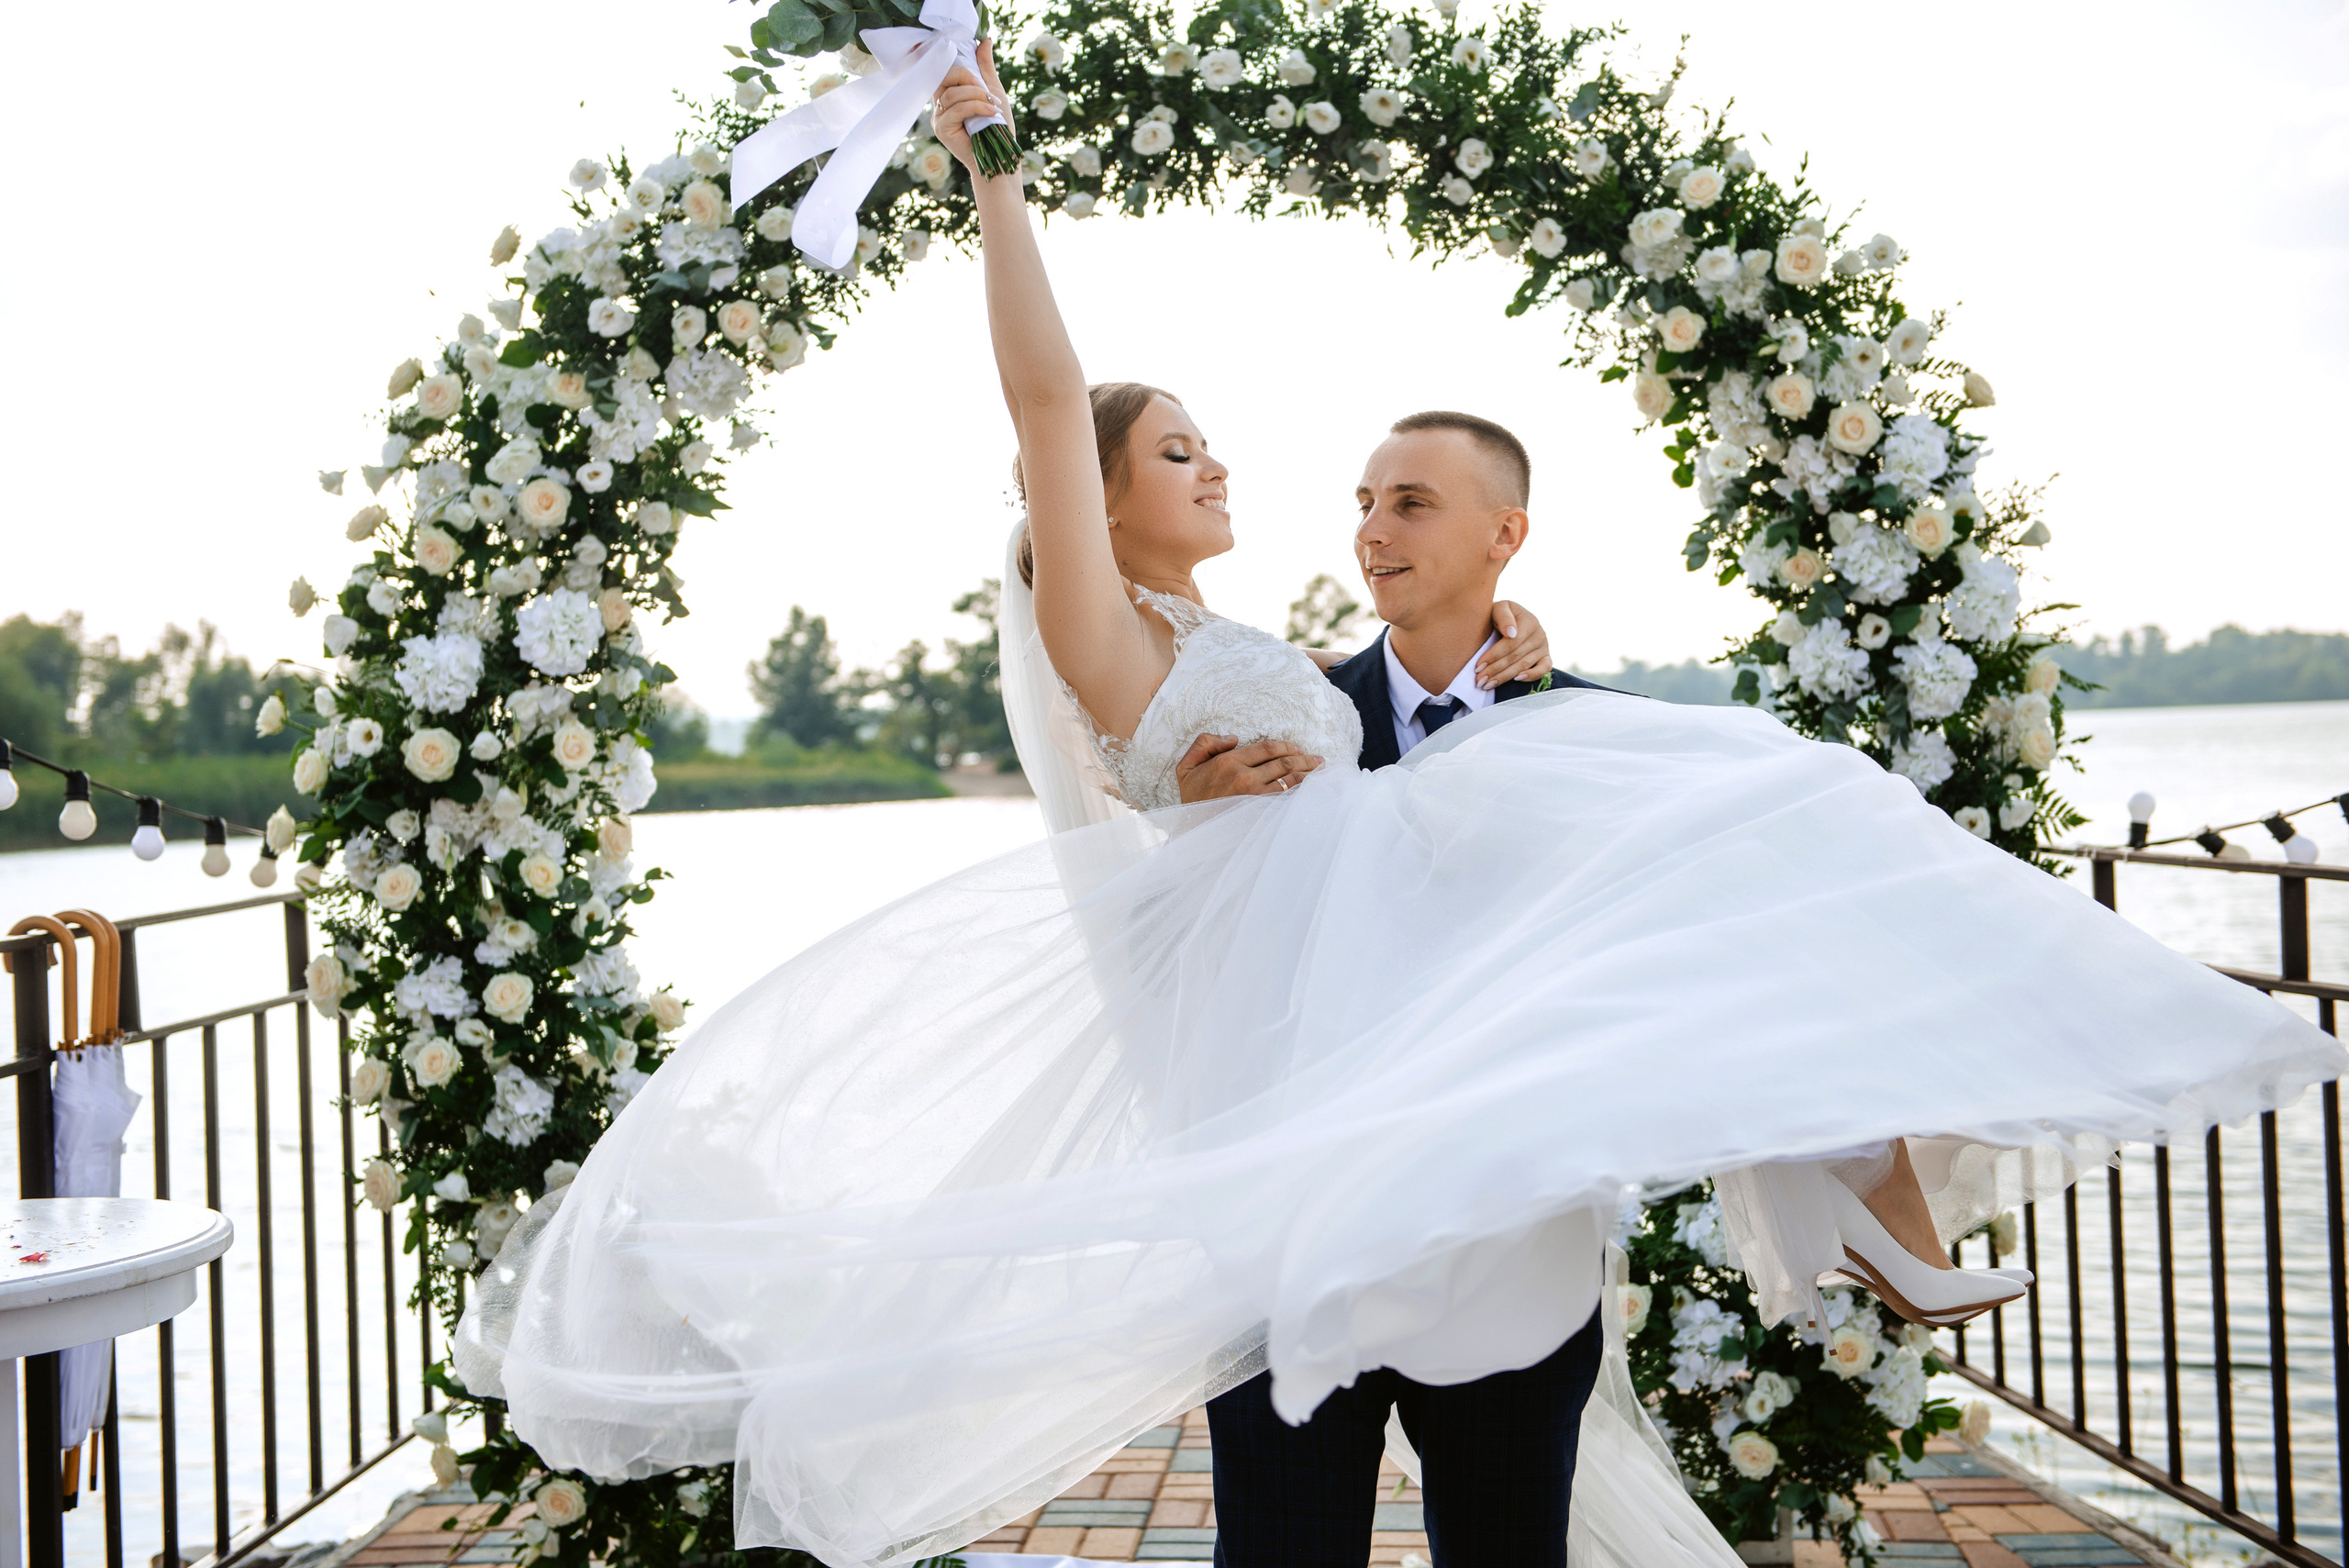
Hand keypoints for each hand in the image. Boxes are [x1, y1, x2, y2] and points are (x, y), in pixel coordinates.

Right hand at [931, 42, 1014, 174]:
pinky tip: (990, 111)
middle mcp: (942, 105)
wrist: (1000, 157)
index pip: (945, 71)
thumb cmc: (998, 127)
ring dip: (975, 95)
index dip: (958, 66)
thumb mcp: (994, 91)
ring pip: (950, 95)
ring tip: (992, 104)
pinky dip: (974, 107)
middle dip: (967, 78)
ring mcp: (939, 118)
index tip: (979, 75)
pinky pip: (954, 110)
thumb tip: (984, 40)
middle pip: (944, 79)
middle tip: (986, 89)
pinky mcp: (941, 129)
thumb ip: (985, 68)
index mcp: (952, 94)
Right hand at [1175, 733, 1323, 802]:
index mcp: (1228, 762)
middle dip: (1304, 759)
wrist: (1191, 829)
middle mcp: (1243, 776)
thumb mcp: (1186, 765)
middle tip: (1318, 759)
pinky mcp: (1259, 812)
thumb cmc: (1191, 798)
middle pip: (1283, 762)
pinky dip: (1302, 792)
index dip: (1286, 745)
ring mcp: (1253, 796)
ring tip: (1321, 771)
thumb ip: (1205, 743)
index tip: (1298, 748)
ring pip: (1289, 780)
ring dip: (1308, 774)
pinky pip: (1286, 799)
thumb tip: (1234, 738)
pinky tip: (1312, 789)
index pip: (1267, 748)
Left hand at [1475, 599, 1551, 688]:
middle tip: (1479, 681)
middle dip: (1495, 670)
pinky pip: (1543, 669)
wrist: (1510, 618)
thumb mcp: (1499, 608)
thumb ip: (1503, 616)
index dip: (1493, 656)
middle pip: (1515, 657)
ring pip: (1524, 665)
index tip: (1478, 666)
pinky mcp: (1546, 656)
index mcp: (1529, 620)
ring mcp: (1544, 646)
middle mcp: (1539, 634)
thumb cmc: (1500, 614)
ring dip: (1505, 677)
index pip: (1510, 643)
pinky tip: (1516, 679)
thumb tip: (1511, 633)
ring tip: (1487, 685)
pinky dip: (1532, 676)